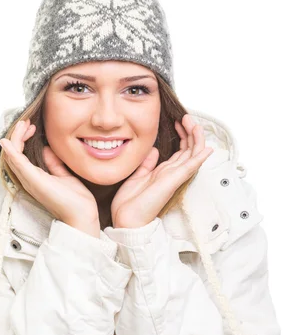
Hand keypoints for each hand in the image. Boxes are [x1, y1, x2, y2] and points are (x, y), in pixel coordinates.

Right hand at [0, 118, 99, 231]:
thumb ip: (53, 163)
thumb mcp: (63, 175)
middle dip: (17, 135)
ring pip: (12, 155)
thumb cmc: (75, 199)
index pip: (20, 155)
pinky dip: (11, 151)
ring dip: (15, 138)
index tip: (33, 127)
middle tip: (26, 122)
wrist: (82, 214)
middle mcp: (28, 179)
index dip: (23, 138)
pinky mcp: (34, 181)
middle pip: (13, 153)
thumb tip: (46, 148)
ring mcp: (30, 180)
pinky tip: (8, 141)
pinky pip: (18, 163)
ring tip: (23, 124)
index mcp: (34, 177)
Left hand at [111, 113, 213, 227]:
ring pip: (193, 154)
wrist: (126, 218)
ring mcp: (175, 177)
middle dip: (190, 131)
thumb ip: (147, 164)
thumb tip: (153, 150)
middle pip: (189, 149)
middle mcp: (172, 173)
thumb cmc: (129, 203)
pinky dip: (200, 157)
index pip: (180, 151)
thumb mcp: (137, 176)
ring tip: (192, 122)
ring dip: (196, 137)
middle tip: (186, 116)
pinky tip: (207, 147)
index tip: (178, 121)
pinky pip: (191, 167)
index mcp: (164, 172)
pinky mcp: (174, 180)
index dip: (183, 135)